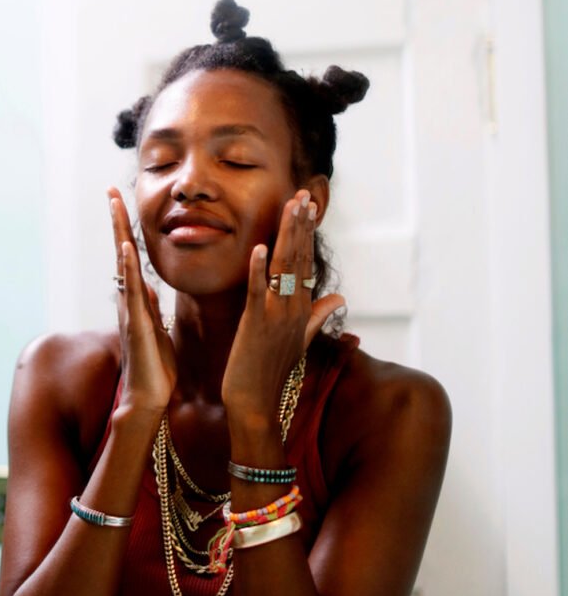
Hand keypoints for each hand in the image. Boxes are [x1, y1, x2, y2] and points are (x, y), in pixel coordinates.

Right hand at [108, 188, 176, 415]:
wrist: (149, 399)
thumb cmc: (154, 369)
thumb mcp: (157, 330)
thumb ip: (150, 308)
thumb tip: (147, 286)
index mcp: (137, 300)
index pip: (130, 258)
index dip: (126, 230)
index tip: (121, 203)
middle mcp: (129, 300)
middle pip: (121, 252)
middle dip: (117, 220)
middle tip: (111, 191)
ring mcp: (131, 310)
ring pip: (122, 264)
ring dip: (118, 233)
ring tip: (114, 205)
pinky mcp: (137, 323)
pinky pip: (132, 290)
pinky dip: (127, 268)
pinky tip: (125, 247)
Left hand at [221, 188, 344, 431]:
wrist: (255, 401)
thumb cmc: (272, 369)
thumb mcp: (301, 339)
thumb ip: (320, 314)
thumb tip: (340, 296)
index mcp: (301, 309)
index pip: (306, 262)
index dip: (307, 233)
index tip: (308, 206)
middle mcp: (293, 308)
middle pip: (299, 258)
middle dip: (300, 225)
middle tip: (303, 194)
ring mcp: (276, 315)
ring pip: (284, 268)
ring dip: (287, 236)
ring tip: (291, 208)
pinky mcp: (255, 323)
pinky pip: (258, 292)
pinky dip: (259, 270)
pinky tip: (260, 249)